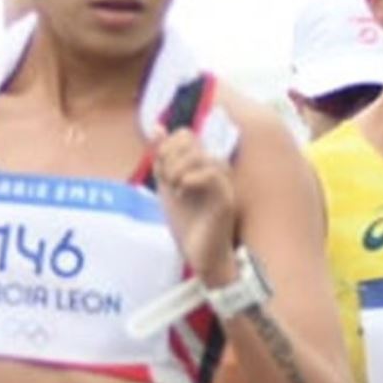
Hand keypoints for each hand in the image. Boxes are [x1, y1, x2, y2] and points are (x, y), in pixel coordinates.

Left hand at [151, 127, 237, 280]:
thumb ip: (162, 158)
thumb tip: (157, 126)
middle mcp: (215, 168)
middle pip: (189, 139)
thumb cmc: (186, 223)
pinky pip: (211, 173)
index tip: (161, 172)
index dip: (166, 147)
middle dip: (169, 158)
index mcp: (202, 163)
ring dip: (177, 170)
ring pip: (200, 154)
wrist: (199, 255)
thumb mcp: (167, 185)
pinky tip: (182, 194)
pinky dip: (190, 180)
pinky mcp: (226, 198)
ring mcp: (222, 182)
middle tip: (168, 182)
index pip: (184, 133)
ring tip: (175, 189)